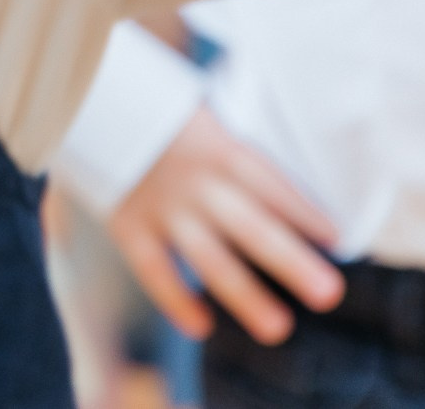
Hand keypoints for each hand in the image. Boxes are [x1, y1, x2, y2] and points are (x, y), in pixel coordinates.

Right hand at [109, 107, 342, 344]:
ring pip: (208, 258)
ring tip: (277, 328)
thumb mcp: (202, 113)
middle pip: (251, 228)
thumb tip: (282, 193)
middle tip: (328, 293)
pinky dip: (174, 298)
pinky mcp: (127, 221)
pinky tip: (201, 325)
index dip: (303, 212)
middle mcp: (195, 181)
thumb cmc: (159, 110)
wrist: (87, 96)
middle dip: (291, 262)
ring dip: (244, 294)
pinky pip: (152, 267)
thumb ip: (235, 151)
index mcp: (218, 147)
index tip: (336, 240)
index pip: (270, 184)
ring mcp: (161, 206)